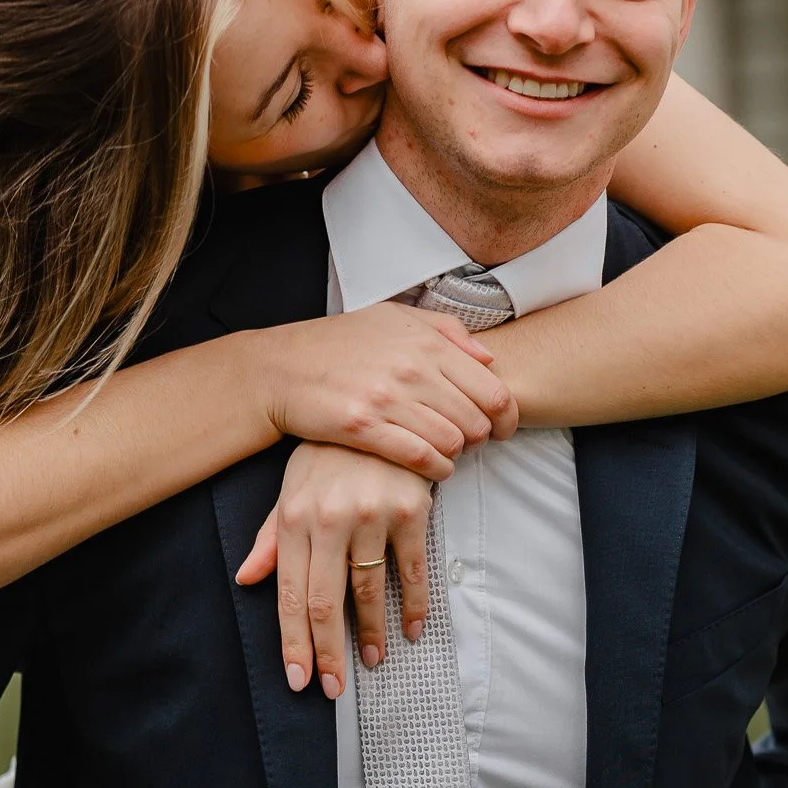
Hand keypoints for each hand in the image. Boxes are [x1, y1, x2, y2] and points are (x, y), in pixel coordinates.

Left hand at [235, 443, 432, 698]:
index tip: (300, 679)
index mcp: (295, 517)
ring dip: (371, 633)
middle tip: (333, 689)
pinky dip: (413, 604)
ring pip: (369, 590)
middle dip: (328, 652)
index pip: (291, 593)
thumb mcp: (292, 486)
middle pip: (326, 601)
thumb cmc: (330, 452)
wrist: (382, 403)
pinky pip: (412, 570)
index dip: (294, 642)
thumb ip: (271, 536)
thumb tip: (247, 578)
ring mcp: (372, 515)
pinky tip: (411, 629)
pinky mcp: (410, 510)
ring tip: (371, 661)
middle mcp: (330, 519)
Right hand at [259, 304, 515, 480]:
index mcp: (425, 341)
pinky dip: (436, 469)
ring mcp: (387, 398)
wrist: (281, 367)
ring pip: (451, 441)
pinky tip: (435, 469)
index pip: (492, 389)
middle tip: (472, 444)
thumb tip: (489, 357)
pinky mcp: (364, 427)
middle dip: (482, 438)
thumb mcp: (393, 318)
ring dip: (457, 455)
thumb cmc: (339, 342)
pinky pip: (419, 457)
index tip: (503, 428)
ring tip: (449, 454)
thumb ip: (446, 331)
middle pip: (476, 420)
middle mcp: (411, 368)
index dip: (507, 416)